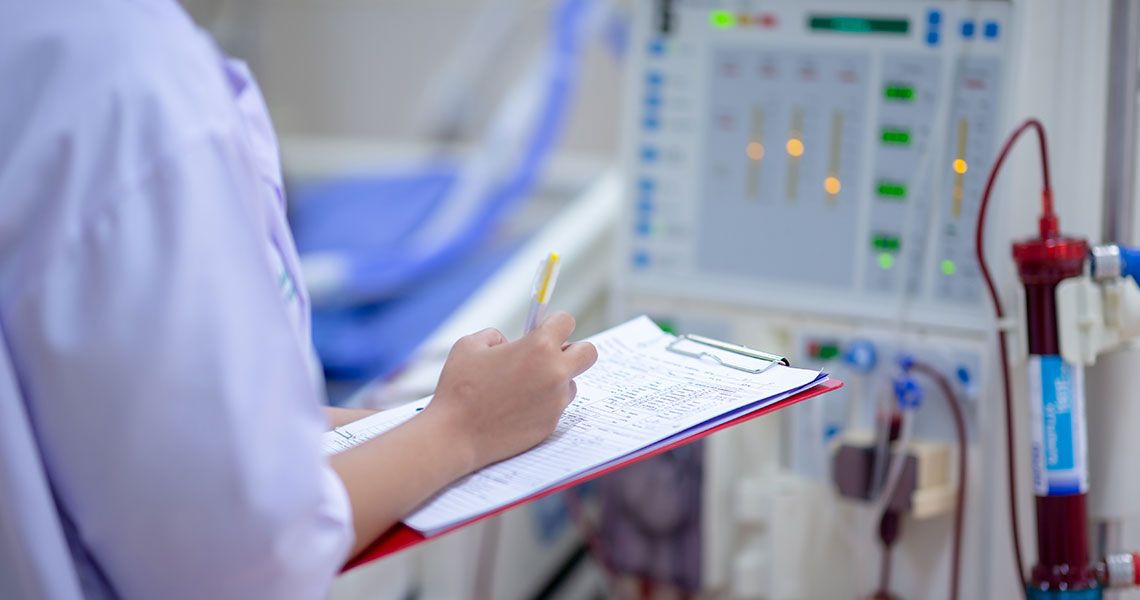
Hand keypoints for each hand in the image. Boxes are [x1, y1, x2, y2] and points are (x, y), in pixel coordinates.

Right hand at [421, 312, 598, 472]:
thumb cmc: (458, 389)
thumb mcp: (470, 345)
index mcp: (538, 347)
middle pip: (588, 353)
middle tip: (550, 355)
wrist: (455, 435)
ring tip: (523, 387)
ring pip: (571, 383)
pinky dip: (543, 404)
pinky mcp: (551, 424)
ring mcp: (556, 402)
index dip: (553, 323)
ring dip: (555, 381)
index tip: (544, 329)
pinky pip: (556, 407)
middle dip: (573, 350)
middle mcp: (555, 373)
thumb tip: (509, 343)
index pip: (566, 321)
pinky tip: (517, 408)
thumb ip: (496, 336)